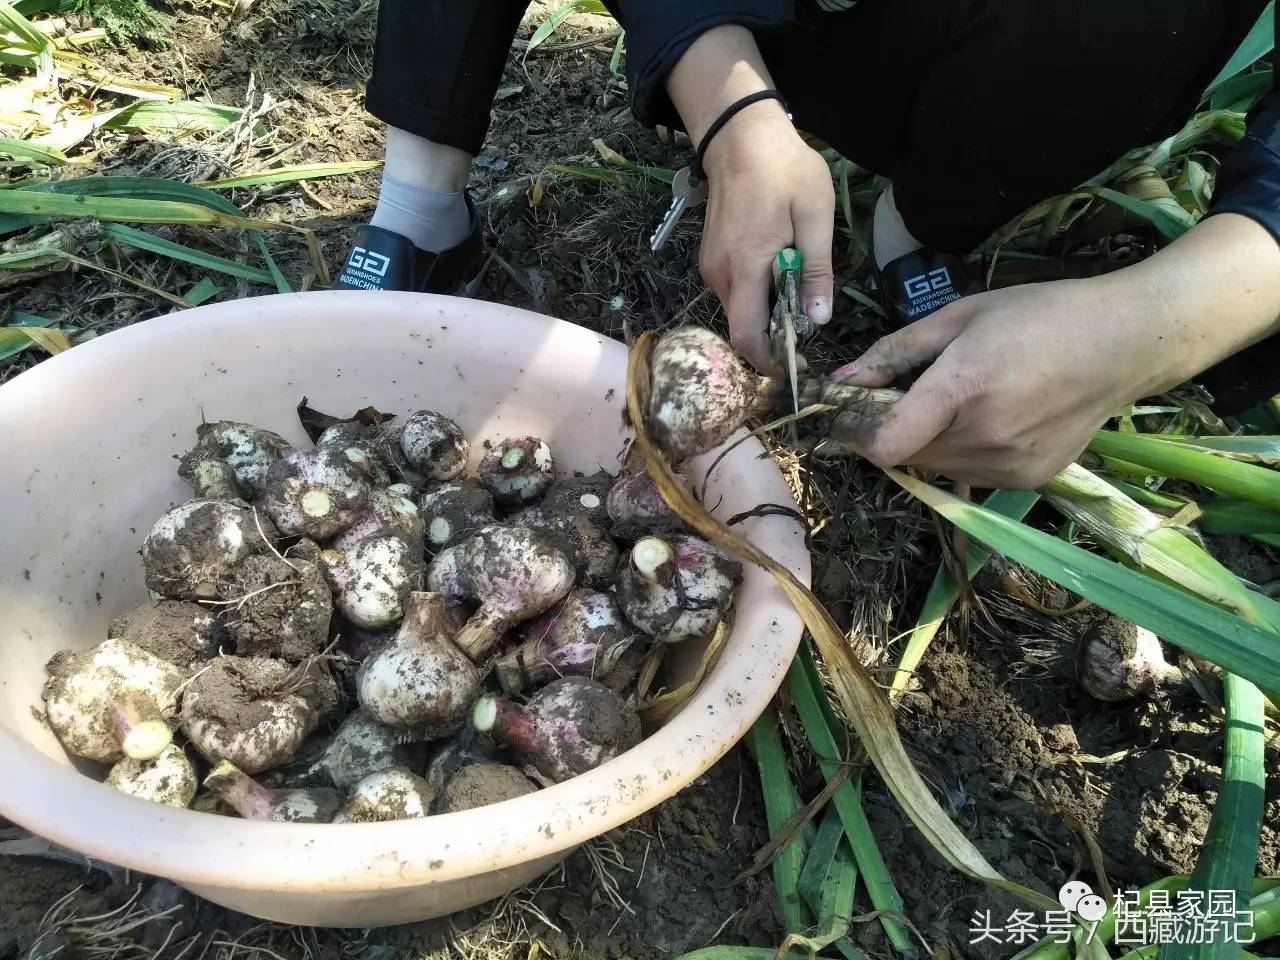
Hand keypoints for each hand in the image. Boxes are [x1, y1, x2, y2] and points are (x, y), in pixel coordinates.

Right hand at [664, 25, 834, 373]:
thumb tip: (817, 320)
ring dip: (766, 307)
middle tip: (806, 311)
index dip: (767, 359)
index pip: (746, 334)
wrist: (740, 136)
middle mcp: (720, 274)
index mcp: (747, 266)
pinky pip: (734, 290)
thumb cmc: (784, 169)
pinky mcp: (710, 258)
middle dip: (773, 330)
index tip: (793, 364)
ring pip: (739, 308)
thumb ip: (816, 270)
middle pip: (743, 325)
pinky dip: (755, 291)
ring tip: (795, 279)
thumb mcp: (815, 216)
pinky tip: (776, 265)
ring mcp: (710, 266)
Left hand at [829, 277, 1170, 487]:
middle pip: (905, 455)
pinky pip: (968, 473)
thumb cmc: (1041, 315)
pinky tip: (989, 418)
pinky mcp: (1027, 480)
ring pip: (935, 467)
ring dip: (925, 442)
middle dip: (888, 431)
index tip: (843, 418)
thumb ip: (896, 351)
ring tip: (956, 401)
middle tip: (900, 397)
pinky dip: (960, 452)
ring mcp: (1008, 465)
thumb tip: (841, 379)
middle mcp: (984, 436)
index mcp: (963, 388)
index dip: (854, 435)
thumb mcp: (961, 315)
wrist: (1126, 343)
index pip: (885, 443)